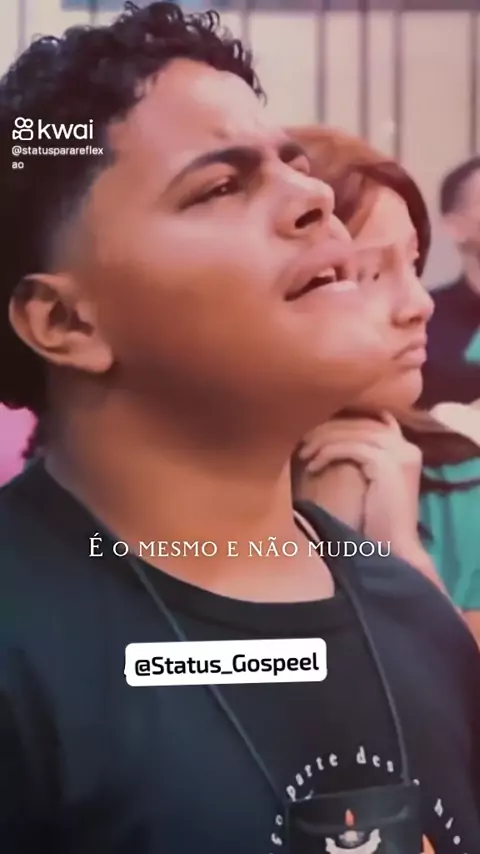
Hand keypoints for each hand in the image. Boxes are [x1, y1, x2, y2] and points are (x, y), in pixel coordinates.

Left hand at [297, 413, 422, 550]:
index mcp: (405, 448)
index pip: (370, 419)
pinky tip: (312, 467)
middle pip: (359, 422)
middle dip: (326, 429)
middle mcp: (406, 445)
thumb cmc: (375, 523)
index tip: (313, 432)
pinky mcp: (387, 464)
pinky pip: (349, 448)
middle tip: (301, 442)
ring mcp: (399, 454)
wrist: (393, 550)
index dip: (339, 422)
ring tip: (302, 455)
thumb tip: (329, 438)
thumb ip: (359, 458)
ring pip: (352, 433)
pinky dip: (327, 454)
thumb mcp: (368, 483)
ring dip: (322, 441)